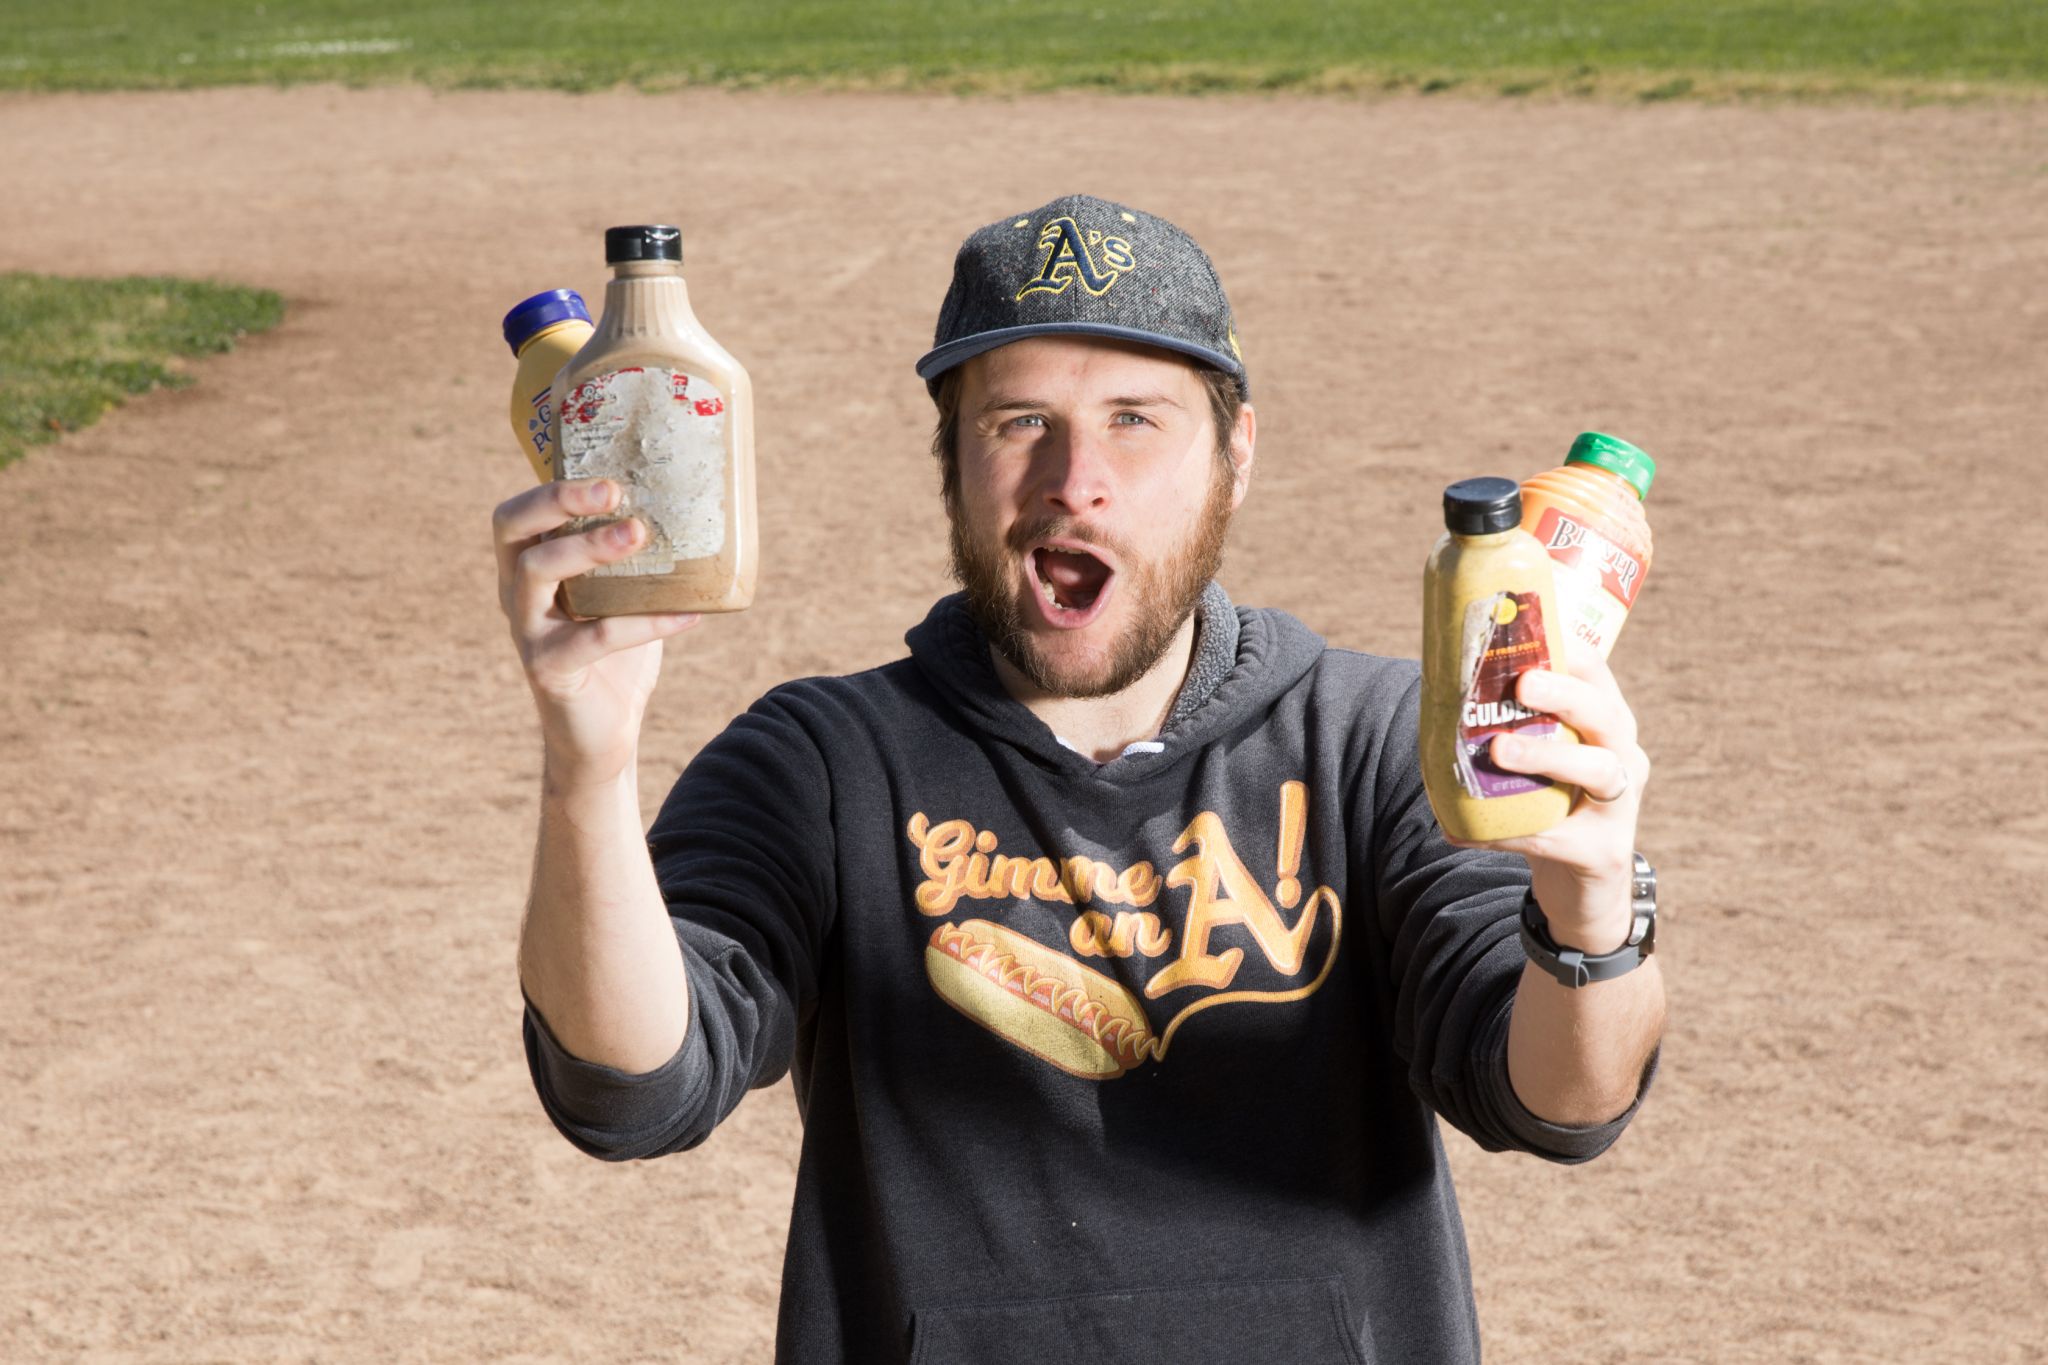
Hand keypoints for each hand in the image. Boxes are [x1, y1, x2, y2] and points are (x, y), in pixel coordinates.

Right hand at [491, 478, 701, 780]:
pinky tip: (690, 614)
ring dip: (589, 548)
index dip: (551, 486)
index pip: (517, 513)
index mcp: (528, 568)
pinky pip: (594, 637)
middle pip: (511, 529)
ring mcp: (527, 632)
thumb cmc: (615, 655)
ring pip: (536, 573)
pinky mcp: (549, 669)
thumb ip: (636, 559)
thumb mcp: (621, 596)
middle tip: (615, 491)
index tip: (609, 475)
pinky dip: (646, 622)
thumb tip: (696, 507)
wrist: (601, 734)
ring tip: (639, 535)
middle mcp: (516, 594)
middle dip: (557, 501)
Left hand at [1446, 657, 1650, 953]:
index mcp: (1607, 726)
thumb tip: (1433, 687)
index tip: (1536, 631)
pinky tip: (1464, 830)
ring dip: (1546, 756)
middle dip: (1565, 695)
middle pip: (1606, 715)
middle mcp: (1624, 758)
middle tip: (1523, 682)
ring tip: (1498, 749)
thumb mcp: (1539, 760)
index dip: (1573, 653)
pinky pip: (1555, 837)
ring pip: (1598, 771)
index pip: (1599, 678)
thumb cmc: (1551, 807)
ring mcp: (1620, 806)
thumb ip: (1509, 727)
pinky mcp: (1602, 852)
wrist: (1582, 889)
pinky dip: (1508, 832)